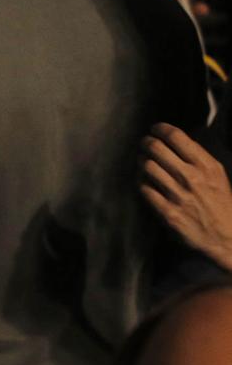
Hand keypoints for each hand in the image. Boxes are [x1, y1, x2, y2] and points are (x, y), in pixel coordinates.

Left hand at [141, 122, 231, 270]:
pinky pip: (143, 188)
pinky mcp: (167, 212)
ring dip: (141, 161)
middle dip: (146, 142)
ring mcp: (178, 195)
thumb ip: (198, 157)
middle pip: (156, 148)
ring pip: (147, 166)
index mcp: (206, 165)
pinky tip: (144, 180)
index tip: (155, 129)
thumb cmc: (220, 202)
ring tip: (143, 161)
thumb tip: (176, 139)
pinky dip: (140, 180)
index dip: (160, 129)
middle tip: (144, 143)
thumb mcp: (217, 174)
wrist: (225, 236)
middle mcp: (191, 177)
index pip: (176, 136)